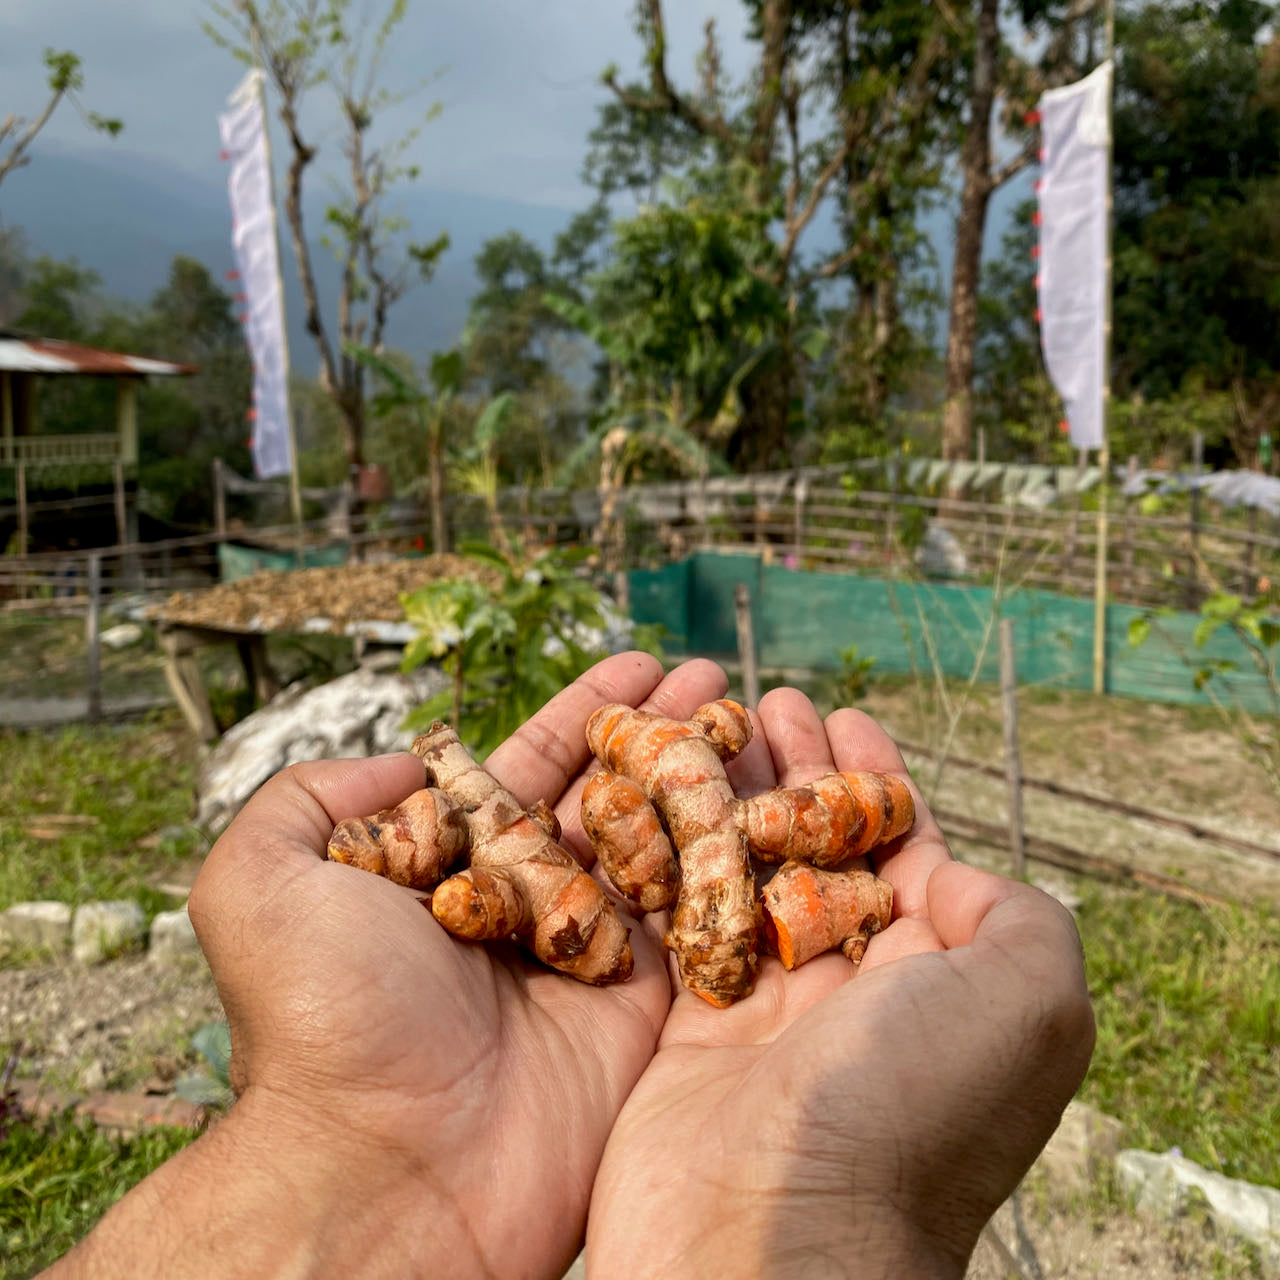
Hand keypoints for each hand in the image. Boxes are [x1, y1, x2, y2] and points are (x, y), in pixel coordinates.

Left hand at [48, 652, 729, 1279]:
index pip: (534, 768)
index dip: (587, 713)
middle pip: (612, 798)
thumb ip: (315, 798)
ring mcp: (591, 956)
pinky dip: (735, 863)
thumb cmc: (322, 1020)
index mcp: (456, 869)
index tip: (638, 663)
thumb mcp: (261, 880)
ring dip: (709, 781)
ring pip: (664, 847)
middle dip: (662, 735)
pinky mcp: (643, 1008)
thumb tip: (408, 762)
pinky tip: (772, 801)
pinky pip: (698, 921)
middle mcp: (529, 905)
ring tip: (753, 717)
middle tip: (712, 679)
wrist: (388, 1169)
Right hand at [587, 687, 1095, 1278]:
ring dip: (735, 799)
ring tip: (709, 728)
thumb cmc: (910, 1108)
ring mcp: (771, 1013)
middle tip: (765, 702)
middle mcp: (859, 996)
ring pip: (751, 876)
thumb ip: (1017, 917)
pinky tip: (657, 801)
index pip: (909, 854)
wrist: (771, 1237)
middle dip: (800, 776)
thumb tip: (945, 875)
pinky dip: (675, 859)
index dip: (878, 781)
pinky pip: (686, 923)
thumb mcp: (1028, 1002)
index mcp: (941, 983)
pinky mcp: (691, 1029)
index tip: (844, 716)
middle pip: (824, 853)